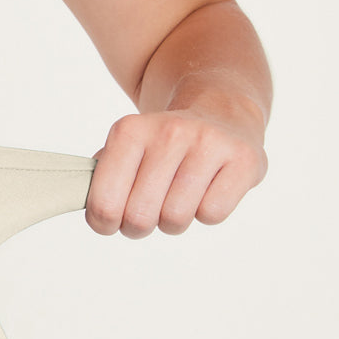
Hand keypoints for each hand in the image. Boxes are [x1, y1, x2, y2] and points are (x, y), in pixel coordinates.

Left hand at [85, 109, 266, 236]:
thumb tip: (94, 212)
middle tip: (145, 214)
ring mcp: (208, 144)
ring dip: (173, 221)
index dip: (104, 223)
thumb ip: (103, 176)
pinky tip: (207, 190)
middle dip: (138, 226)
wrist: (220, 112)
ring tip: (176, 199)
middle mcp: (169, 132)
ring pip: (176, 218)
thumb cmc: (164, 143)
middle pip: (140, 216)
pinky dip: (206, 213)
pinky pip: (212, 214)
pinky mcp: (244, 159)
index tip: (110, 221)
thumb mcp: (126, 146)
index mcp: (129, 131)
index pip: (104, 202)